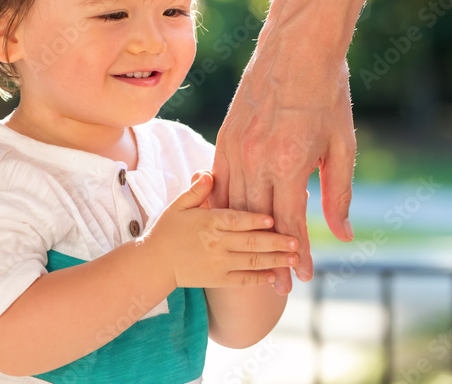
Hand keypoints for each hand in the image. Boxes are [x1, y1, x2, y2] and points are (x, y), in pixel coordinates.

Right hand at [143, 172, 299, 288]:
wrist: (154, 263)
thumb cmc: (167, 230)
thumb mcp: (178, 206)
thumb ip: (197, 190)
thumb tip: (210, 172)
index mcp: (208, 222)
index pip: (237, 219)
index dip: (257, 219)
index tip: (275, 218)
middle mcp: (216, 243)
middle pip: (252, 242)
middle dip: (277, 242)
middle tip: (296, 240)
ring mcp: (218, 263)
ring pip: (253, 262)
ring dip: (276, 260)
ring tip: (294, 258)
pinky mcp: (218, 279)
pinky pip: (244, 280)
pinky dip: (261, 278)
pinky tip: (275, 275)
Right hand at [210, 46, 355, 294]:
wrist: (295, 47)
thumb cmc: (326, 94)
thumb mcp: (342, 145)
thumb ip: (338, 192)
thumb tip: (341, 233)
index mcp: (287, 162)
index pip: (289, 222)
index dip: (297, 254)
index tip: (301, 279)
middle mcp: (255, 157)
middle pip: (256, 219)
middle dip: (267, 253)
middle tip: (275, 283)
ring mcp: (234, 145)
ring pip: (232, 201)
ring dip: (242, 232)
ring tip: (250, 257)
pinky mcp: (225, 135)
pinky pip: (218, 178)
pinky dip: (224, 203)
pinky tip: (229, 218)